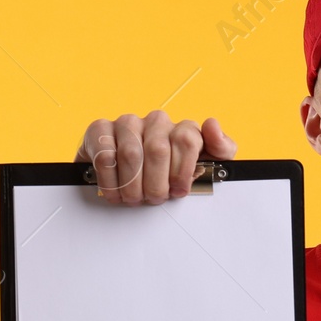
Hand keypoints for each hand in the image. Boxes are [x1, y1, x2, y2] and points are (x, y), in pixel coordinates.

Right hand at [74, 110, 236, 204]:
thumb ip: (221, 148)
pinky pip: (104, 154)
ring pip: (131, 153)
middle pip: (158, 150)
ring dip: (133, 184)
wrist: (128, 175)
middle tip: (154, 198)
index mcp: (183, 129)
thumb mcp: (207, 165)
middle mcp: (156, 121)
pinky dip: (110, 180)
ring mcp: (127, 123)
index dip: (182, 172)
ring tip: (134, 198)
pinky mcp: (99, 130)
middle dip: (156, 183)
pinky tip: (115, 191)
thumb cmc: (170, 173)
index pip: (187, 140)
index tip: (178, 191)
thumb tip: (212, 124)